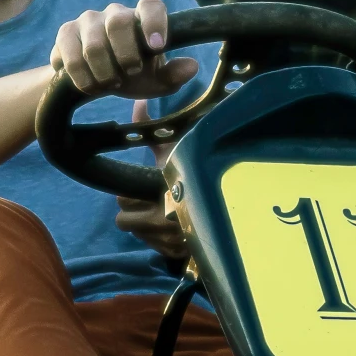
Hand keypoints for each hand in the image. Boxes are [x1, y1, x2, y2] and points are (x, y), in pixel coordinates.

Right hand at [50, 0, 197, 99]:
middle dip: (126, 55)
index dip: (154, 23)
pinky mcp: (66, 34)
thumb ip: (173, 74)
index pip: (150, 5)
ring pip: (94, 45)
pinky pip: (72, 56)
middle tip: (131, 74)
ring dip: (105, 73)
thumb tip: (191, 66)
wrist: (95, 81)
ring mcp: (87, 21)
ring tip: (110, 84)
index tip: (157, 47)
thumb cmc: (132, 75)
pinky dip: (83, 78)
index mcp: (141, 17)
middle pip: (119, 22)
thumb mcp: (156, 80)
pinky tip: (90, 85)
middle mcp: (115, 13)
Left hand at [114, 97, 186, 255]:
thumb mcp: (176, 150)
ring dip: (144, 225)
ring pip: (136, 234)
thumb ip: (154, 130)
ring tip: (161, 211)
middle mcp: (163, 221)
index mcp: (160, 193)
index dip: (129, 194)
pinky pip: (152, 247)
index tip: (141, 185)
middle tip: (149, 198)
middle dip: (133, 209)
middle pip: (124, 220)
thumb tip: (138, 101)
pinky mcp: (175, 254)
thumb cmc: (197, 171)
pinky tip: (171, 225)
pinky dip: (158, 238)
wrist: (232, 203)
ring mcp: (169, 241)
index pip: (122, 201)